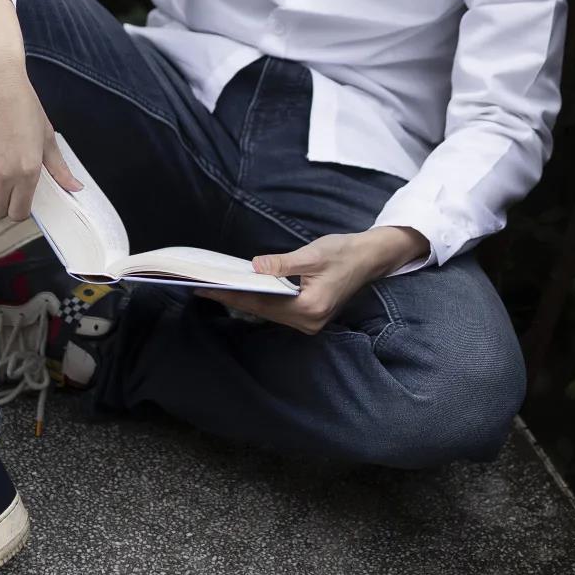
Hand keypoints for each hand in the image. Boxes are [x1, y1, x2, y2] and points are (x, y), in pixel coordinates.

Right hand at [0, 52, 81, 222]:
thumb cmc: (24, 103)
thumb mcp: (46, 134)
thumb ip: (58, 167)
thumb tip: (75, 189)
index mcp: (27, 171)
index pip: (19, 212)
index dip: (19, 210)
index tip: (19, 200)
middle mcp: (1, 174)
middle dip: (1, 203)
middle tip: (5, 186)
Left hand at [197, 226, 429, 335]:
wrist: (370, 258)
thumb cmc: (344, 253)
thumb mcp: (312, 254)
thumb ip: (282, 263)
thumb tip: (254, 267)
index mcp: (310, 308)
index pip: (263, 302)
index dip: (234, 294)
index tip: (210, 288)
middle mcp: (309, 322)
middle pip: (263, 311)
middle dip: (234, 298)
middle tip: (205, 287)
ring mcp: (310, 322)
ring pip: (269, 312)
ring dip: (245, 300)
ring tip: (219, 288)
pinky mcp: (310, 316)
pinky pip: (278, 310)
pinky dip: (261, 300)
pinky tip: (245, 291)